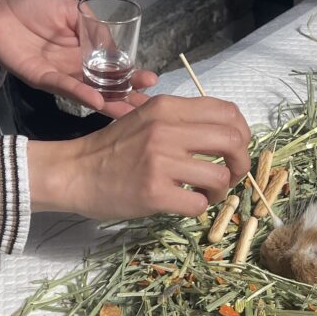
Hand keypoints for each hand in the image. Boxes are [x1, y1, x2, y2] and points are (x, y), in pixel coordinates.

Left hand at [0, 0, 157, 117]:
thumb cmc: (31, 2)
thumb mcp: (70, 8)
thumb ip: (92, 28)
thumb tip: (115, 49)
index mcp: (85, 49)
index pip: (113, 67)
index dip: (131, 74)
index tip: (151, 81)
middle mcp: (75, 66)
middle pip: (105, 85)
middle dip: (127, 95)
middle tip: (147, 105)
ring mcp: (59, 75)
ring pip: (88, 93)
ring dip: (108, 102)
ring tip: (129, 112)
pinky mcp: (41, 78)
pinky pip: (63, 87)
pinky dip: (80, 93)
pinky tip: (97, 100)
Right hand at [27, 95, 250, 218]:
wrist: (74, 173)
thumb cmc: (112, 149)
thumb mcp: (146, 119)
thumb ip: (181, 121)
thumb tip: (226, 135)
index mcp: (167, 108)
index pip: (227, 112)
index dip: (242, 133)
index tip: (235, 150)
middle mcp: (166, 130)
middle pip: (232, 141)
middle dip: (240, 163)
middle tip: (229, 176)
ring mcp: (160, 162)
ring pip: (219, 176)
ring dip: (219, 190)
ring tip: (204, 193)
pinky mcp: (154, 192)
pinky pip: (198, 203)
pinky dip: (199, 207)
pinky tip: (185, 203)